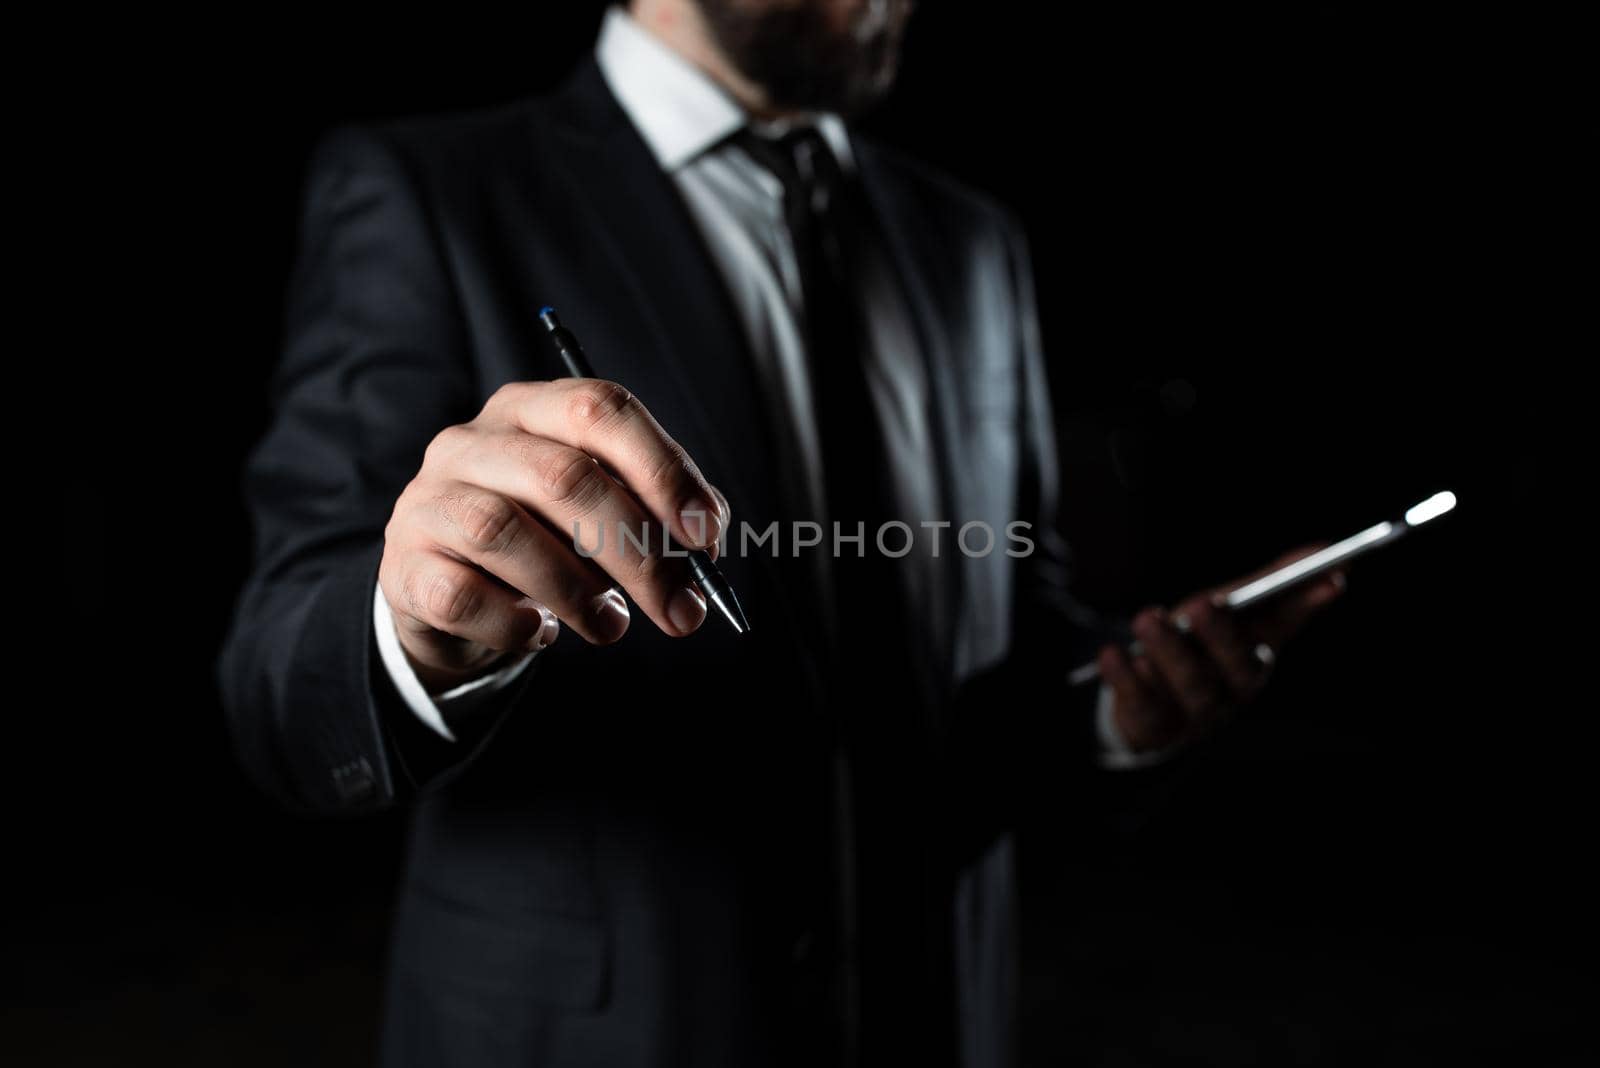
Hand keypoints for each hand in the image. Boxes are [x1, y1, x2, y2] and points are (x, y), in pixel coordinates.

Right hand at [379, 379, 729, 691]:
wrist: (449, 594)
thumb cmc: (542, 542)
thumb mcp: (597, 511)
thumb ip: (652, 513)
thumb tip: (705, 542)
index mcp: (530, 409)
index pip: (599, 409)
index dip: (663, 470)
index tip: (706, 534)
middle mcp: (471, 442)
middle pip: (565, 477)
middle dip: (637, 552)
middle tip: (681, 609)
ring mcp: (428, 501)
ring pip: (506, 531)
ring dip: (579, 590)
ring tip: (612, 626)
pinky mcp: (404, 567)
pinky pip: (463, 595)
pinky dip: (515, 622)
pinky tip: (541, 632)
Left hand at [1097, 544, 1347, 752]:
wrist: (1150, 709)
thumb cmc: (1199, 647)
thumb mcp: (1227, 612)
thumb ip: (1270, 584)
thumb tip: (1324, 549)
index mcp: (1256, 652)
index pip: (1286, 625)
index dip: (1304, 604)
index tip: (1329, 576)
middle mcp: (1232, 685)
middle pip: (1237, 665)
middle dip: (1222, 634)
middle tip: (1204, 602)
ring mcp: (1196, 710)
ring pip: (1191, 685)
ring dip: (1170, 651)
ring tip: (1146, 618)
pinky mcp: (1156, 724)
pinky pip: (1144, 704)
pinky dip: (1127, 677)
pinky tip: (1113, 653)